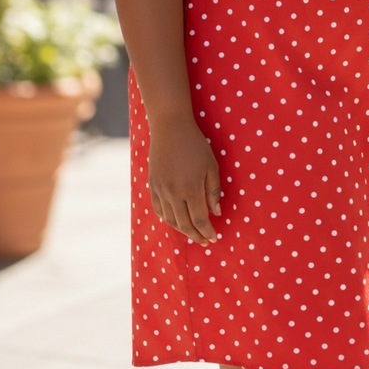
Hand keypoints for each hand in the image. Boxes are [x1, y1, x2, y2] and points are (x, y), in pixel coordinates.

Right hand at [148, 118, 221, 244]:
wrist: (170, 128)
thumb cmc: (195, 144)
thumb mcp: (211, 165)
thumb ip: (213, 191)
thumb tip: (216, 213)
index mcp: (190, 189)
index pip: (200, 220)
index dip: (207, 232)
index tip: (214, 238)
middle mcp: (173, 193)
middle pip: (184, 225)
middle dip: (196, 236)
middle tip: (205, 241)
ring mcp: (160, 190)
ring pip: (170, 220)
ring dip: (182, 230)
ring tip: (192, 233)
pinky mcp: (152, 185)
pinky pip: (158, 210)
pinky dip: (167, 219)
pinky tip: (175, 221)